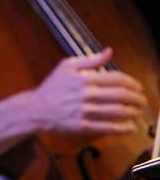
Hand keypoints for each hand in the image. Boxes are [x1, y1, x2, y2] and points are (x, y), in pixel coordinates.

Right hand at [32, 47, 146, 135]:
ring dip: (133, 112)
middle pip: (120, 96)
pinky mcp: (83, 126)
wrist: (37, 108)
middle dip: (136, 98)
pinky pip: (107, 128)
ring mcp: (85, 112)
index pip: (116, 79)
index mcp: (85, 79)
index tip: (138, 87)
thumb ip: (90, 60)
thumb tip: (109, 51)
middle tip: (143, 100)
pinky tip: (130, 127)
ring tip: (139, 112)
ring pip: (117, 112)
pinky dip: (122, 128)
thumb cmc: (52, 86)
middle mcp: (87, 95)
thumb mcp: (67, 66)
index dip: (131, 83)